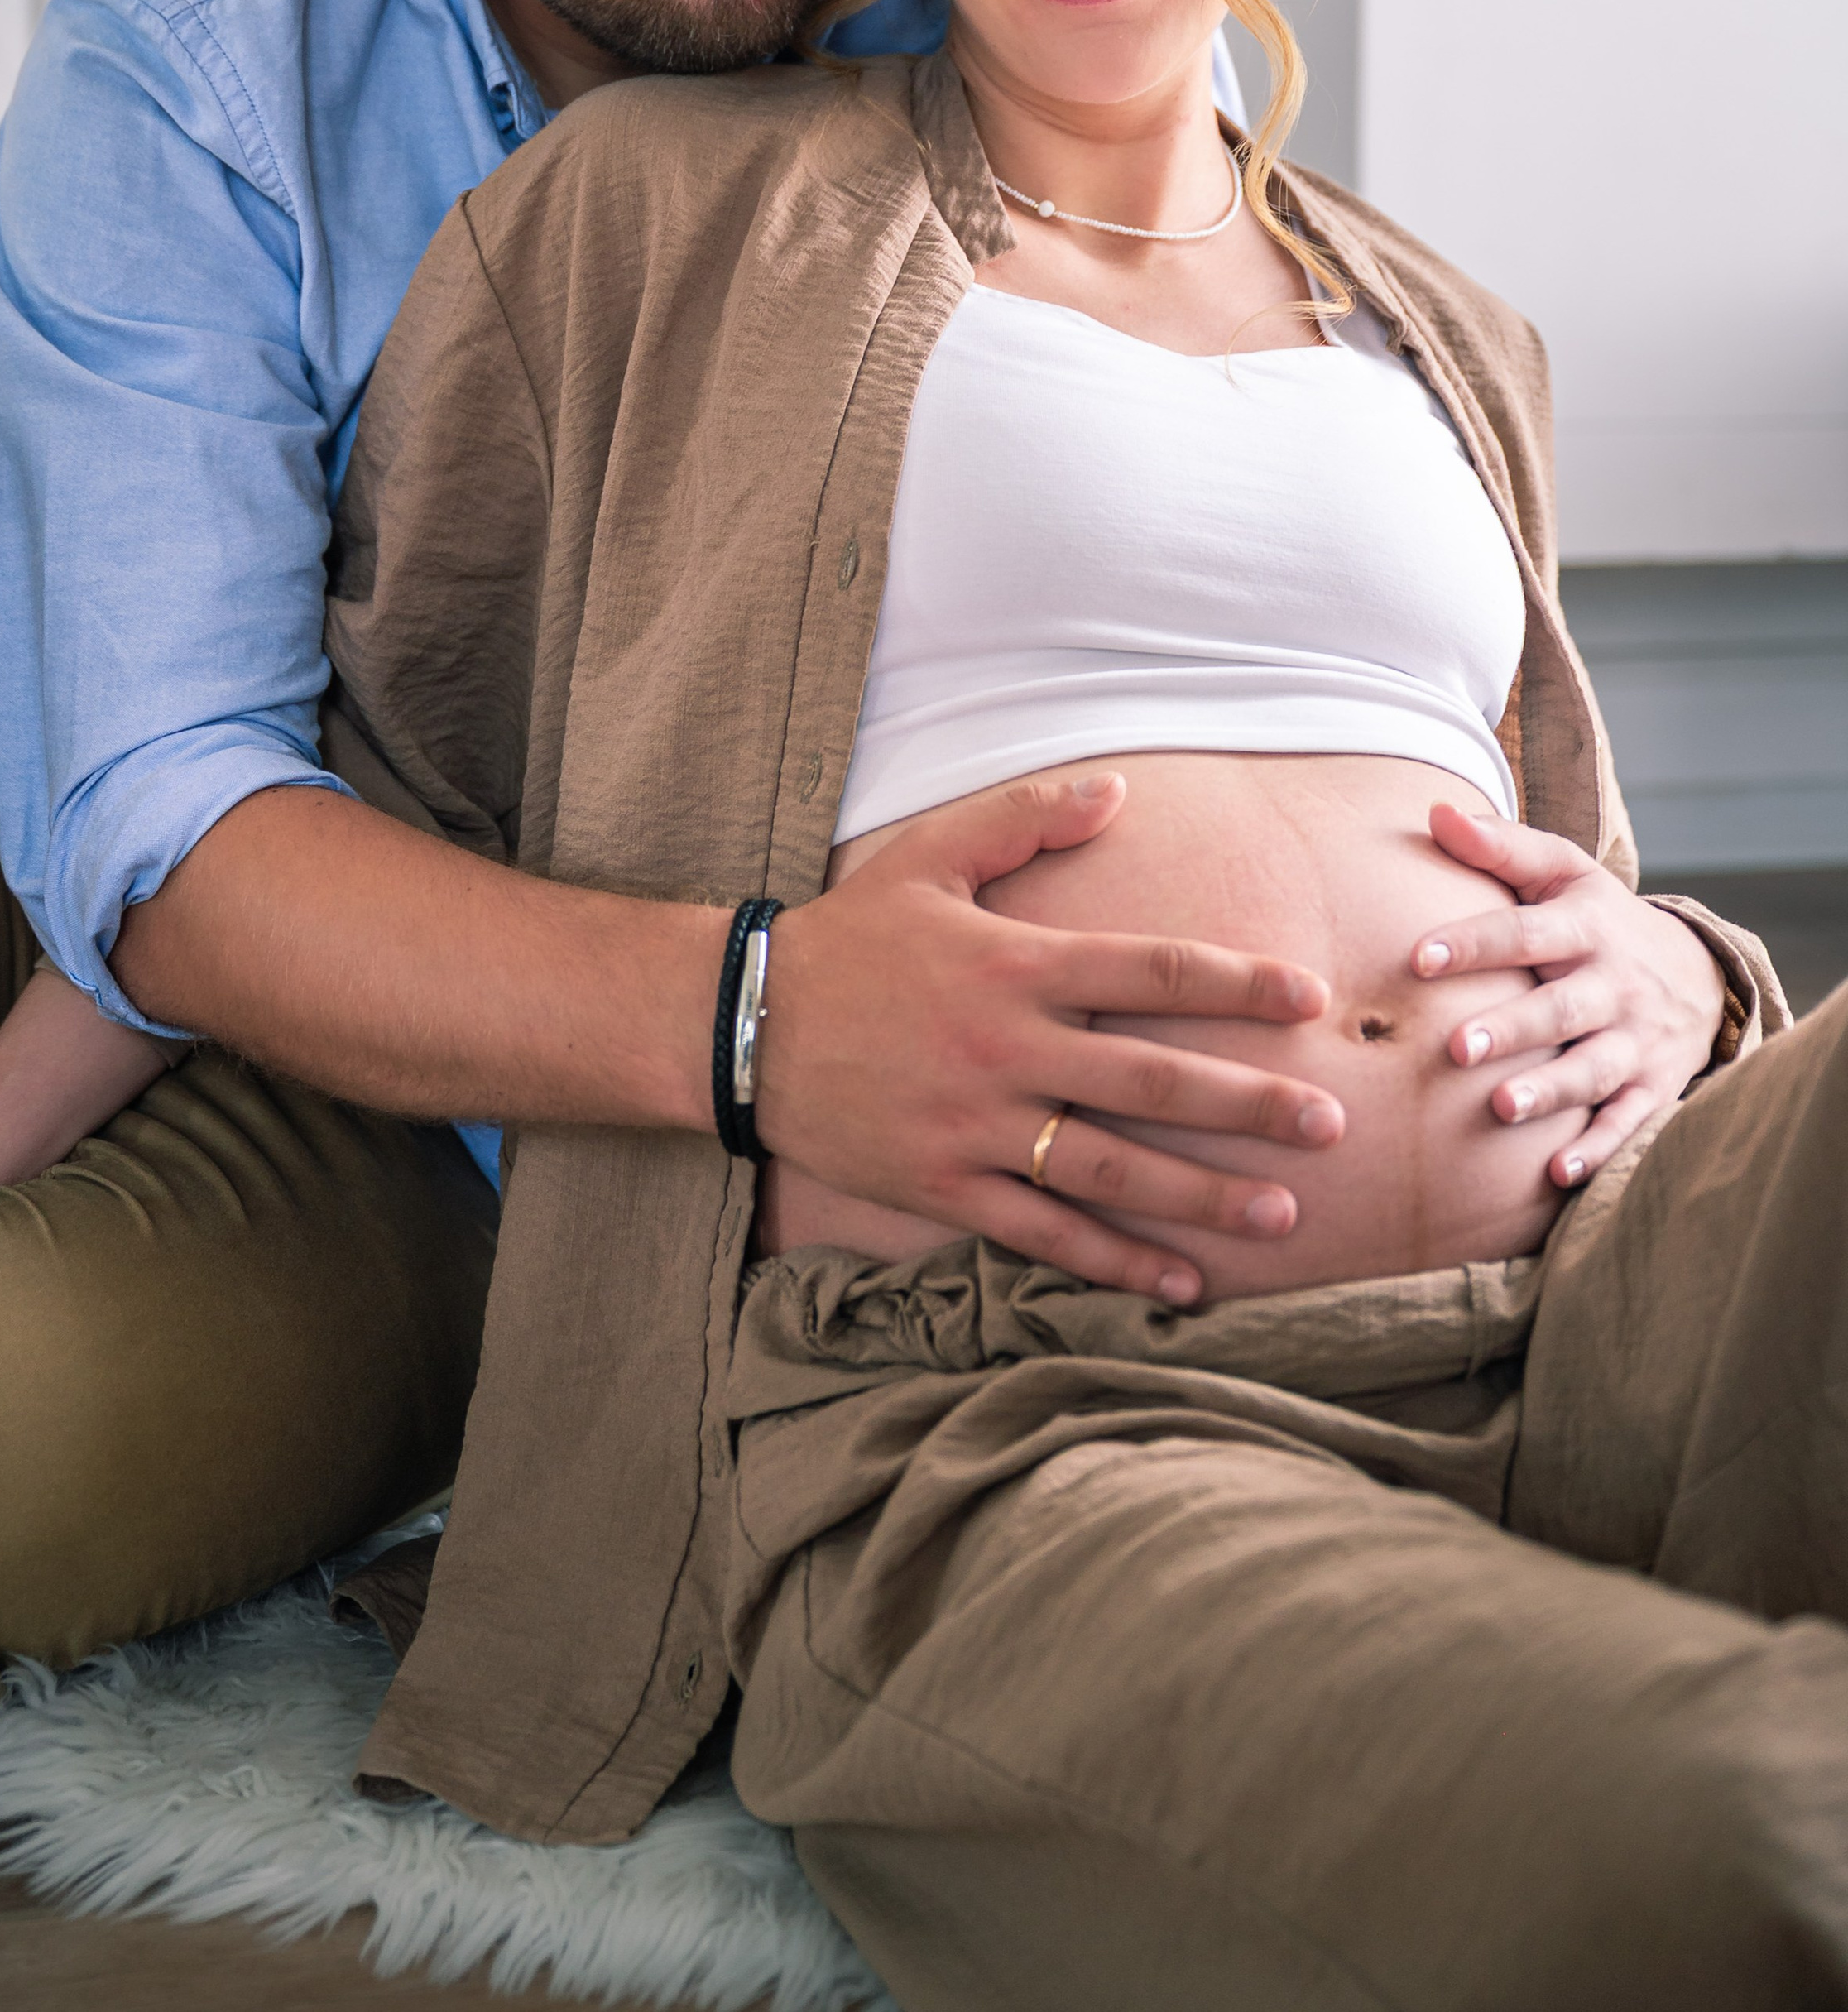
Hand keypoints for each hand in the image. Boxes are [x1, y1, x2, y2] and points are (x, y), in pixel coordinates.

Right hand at [757, 770, 1341, 1306]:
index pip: (1153, 969)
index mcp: (1015, 963)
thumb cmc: (845, 937)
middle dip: (1251, 1102)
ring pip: (1111, 1169)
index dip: (1238, 982)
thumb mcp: (929, 856)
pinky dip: (1114, 1262)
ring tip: (1284, 1215)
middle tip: (1332, 1122)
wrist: (739, 1023)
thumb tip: (1118, 788)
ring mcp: (975, 1126)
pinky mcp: (943, 1186)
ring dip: (1203, 1196)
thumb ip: (1026, 819)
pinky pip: (1042, 1233)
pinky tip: (1181, 1282)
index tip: (1310, 997)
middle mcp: (1007, 1048)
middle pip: (1153, 1078)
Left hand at [1412, 805, 1722, 1189]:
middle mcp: (1613, 985)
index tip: (1417, 957)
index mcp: (1585, 928)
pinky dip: (1599, 1149)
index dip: (1474, 944)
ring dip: (1549, 1092)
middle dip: (1513, 1028)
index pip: (1524, 932)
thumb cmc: (1598, 918)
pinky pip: (1627, 1122)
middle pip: (1560, 1007)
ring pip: (1592, 1069)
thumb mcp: (1562, 872)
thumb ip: (1500, 846)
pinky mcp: (1651, 1086)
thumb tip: (1433, 812)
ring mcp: (1635, 1039)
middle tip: (1456, 1047)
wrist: (1699, 974)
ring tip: (1501, 1109)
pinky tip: (1559, 1173)